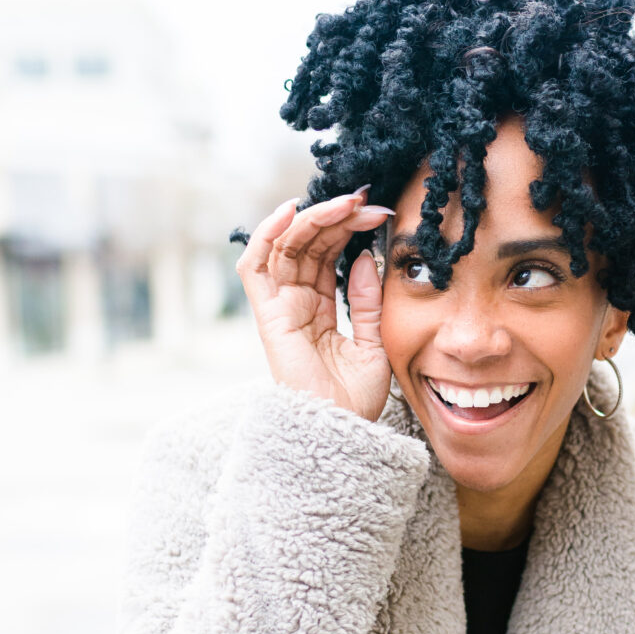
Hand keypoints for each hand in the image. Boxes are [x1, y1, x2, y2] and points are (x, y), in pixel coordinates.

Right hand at [237, 191, 392, 420]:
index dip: (349, 229)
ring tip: (344, 202)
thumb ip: (367, 301)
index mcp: (321, 309)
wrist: (341, 432)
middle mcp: (297, 304)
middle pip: (308, 244)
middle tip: (366, 201)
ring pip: (286, 246)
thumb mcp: (374, 342)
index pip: (329, 254)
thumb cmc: (356, 400)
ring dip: (313, 218)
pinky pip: (255, 267)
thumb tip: (367, 258)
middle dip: (336, 217)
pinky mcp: (268, 315)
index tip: (379, 213)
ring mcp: (280, 308)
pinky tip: (290, 210)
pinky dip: (266, 234)